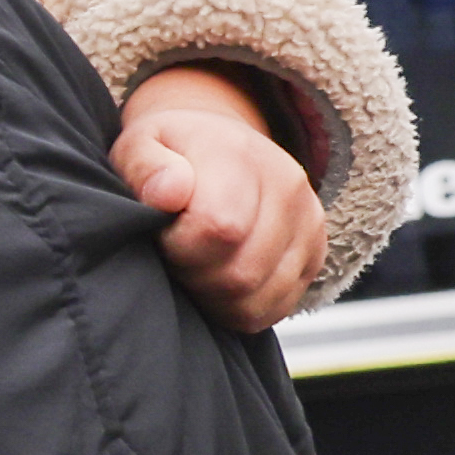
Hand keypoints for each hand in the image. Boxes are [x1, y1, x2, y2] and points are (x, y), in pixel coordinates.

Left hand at [112, 65, 332, 330]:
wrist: (219, 146)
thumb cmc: (170, 153)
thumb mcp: (138, 145)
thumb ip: (144, 167)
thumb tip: (169, 192)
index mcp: (241, 156)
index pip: (219, 228)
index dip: (179, 247)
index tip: (163, 236)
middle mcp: (286, 186)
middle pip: (241, 272)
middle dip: (195, 278)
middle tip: (175, 257)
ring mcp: (308, 221)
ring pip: (260, 297)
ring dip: (216, 298)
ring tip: (195, 266)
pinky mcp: (315, 252)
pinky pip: (279, 306)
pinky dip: (242, 309)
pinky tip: (218, 285)